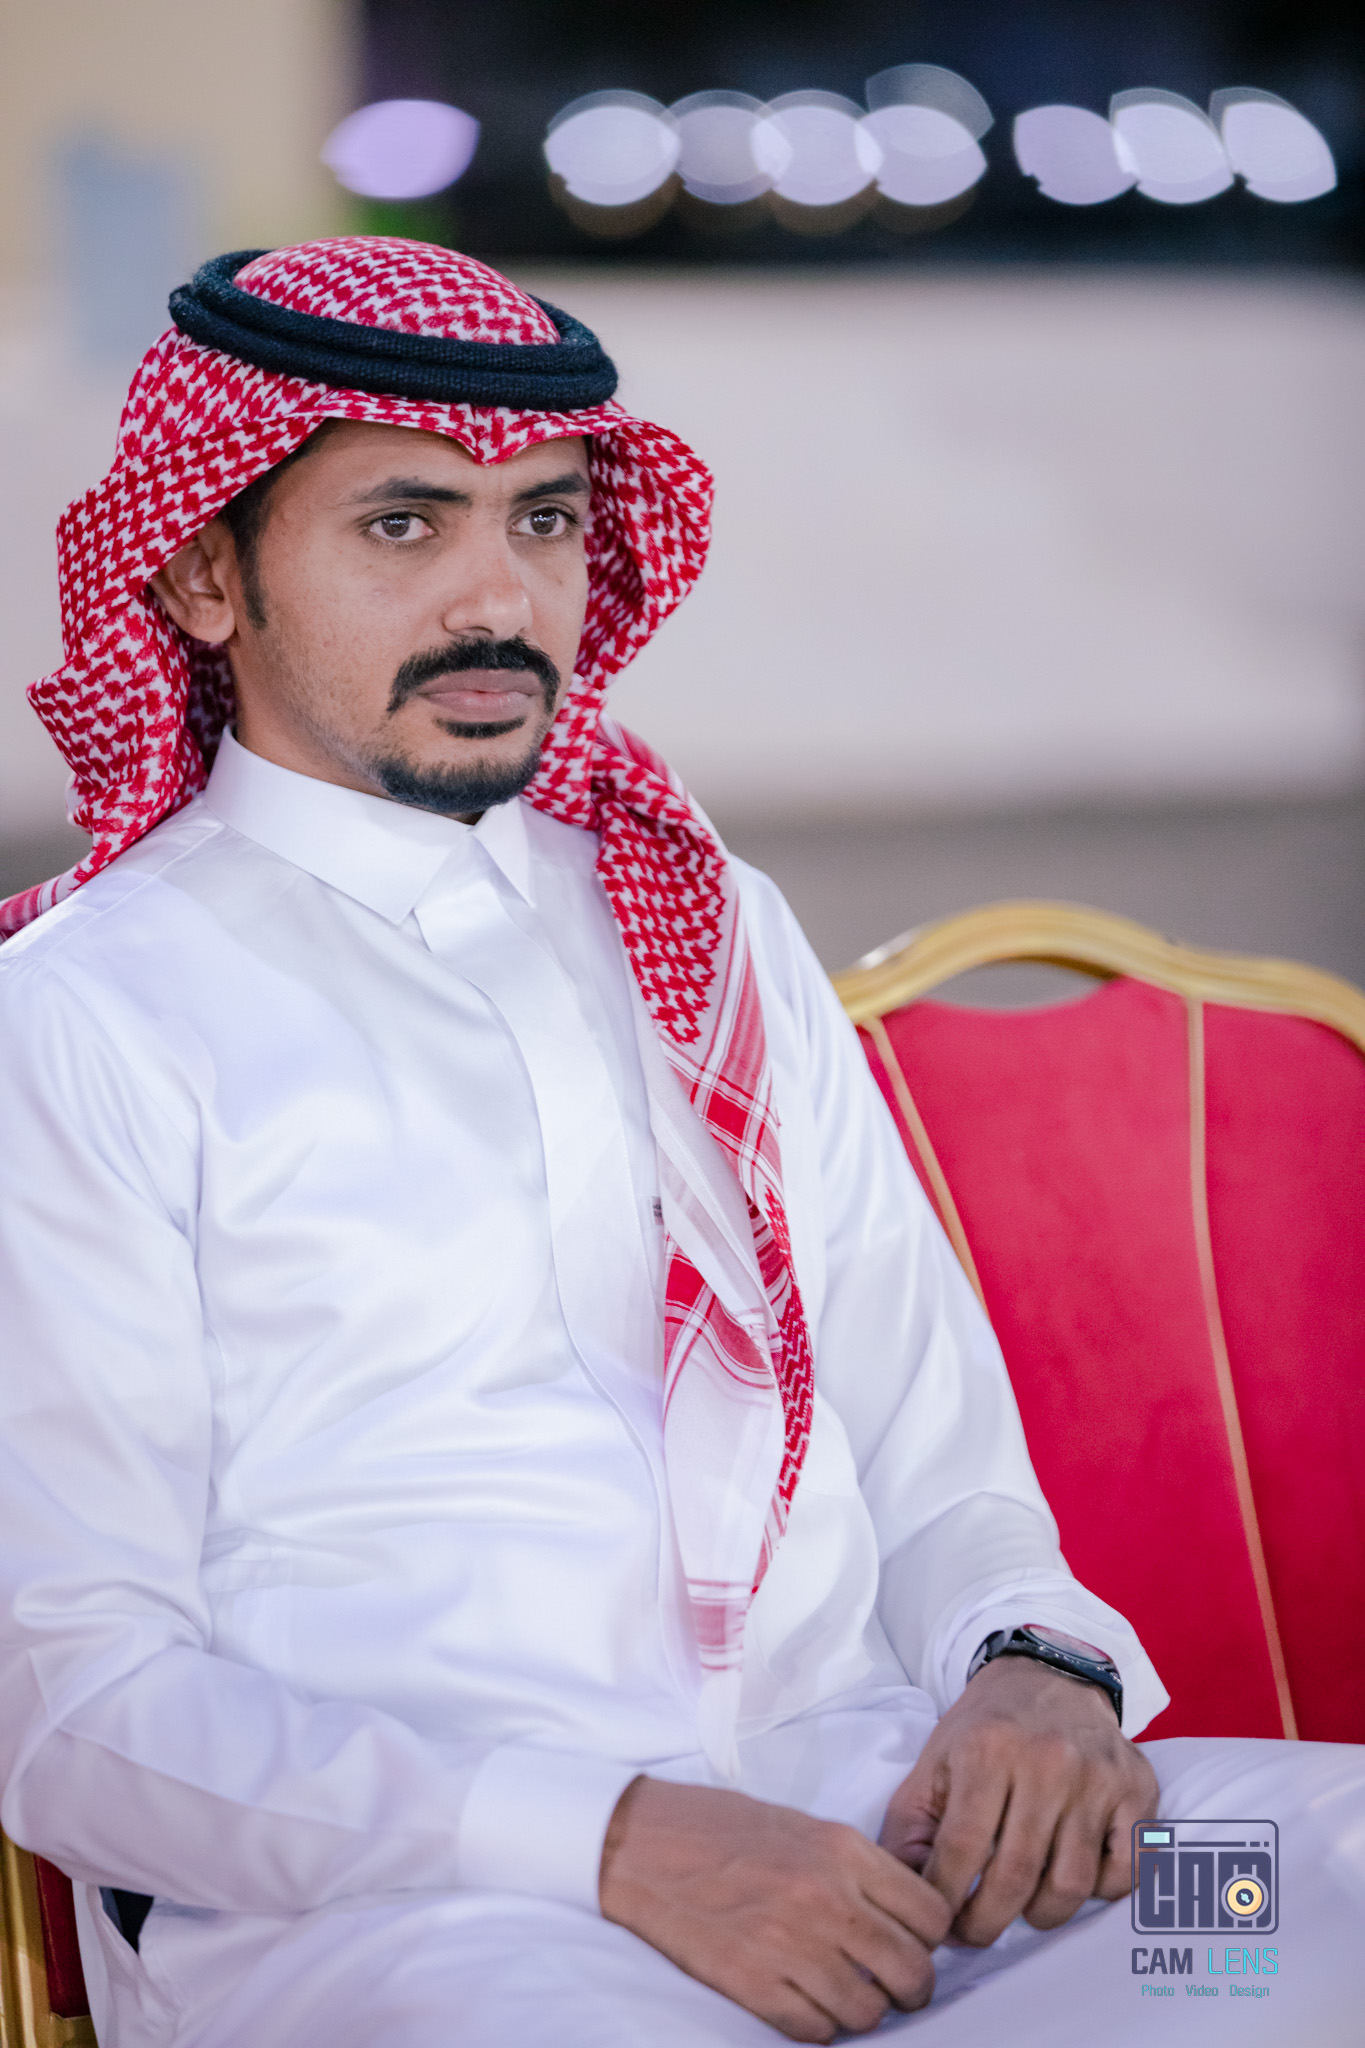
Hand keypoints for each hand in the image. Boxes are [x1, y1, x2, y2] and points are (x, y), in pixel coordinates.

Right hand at [599, 1776, 951, 2042]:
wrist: (642, 1843)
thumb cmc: (720, 1828)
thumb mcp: (802, 1826)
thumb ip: (854, 1868)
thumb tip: (899, 1916)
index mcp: (843, 1850)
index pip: (930, 1914)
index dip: (930, 1938)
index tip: (915, 1944)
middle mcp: (826, 1897)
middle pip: (911, 1969)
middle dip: (912, 1988)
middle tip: (895, 1988)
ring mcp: (790, 1943)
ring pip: (868, 2010)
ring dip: (864, 2011)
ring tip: (845, 1997)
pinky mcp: (753, 1982)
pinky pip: (817, 2030)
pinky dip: (820, 2026)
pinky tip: (806, 2004)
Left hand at [878, 1656, 1157, 1946]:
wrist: (1050, 1676)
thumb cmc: (986, 1728)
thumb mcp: (935, 1761)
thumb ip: (909, 1825)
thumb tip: (902, 1889)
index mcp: (987, 1750)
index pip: (961, 1849)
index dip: (946, 1900)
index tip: (939, 1924)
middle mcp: (1046, 1761)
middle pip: (1016, 1875)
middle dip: (988, 1923)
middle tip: (975, 1933)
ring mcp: (1096, 1776)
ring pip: (1072, 1883)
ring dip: (1042, 1914)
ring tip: (1022, 1905)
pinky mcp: (1137, 1788)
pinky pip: (1126, 1870)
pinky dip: (1101, 1891)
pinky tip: (1074, 1876)